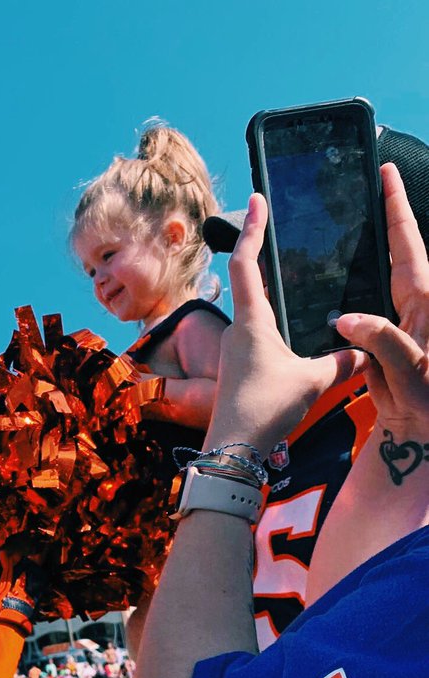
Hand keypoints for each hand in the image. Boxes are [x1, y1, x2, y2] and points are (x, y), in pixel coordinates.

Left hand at [207, 194, 366, 454]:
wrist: (232, 449)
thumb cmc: (264, 409)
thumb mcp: (311, 382)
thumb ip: (340, 363)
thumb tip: (364, 353)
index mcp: (252, 321)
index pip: (246, 263)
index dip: (252, 229)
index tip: (257, 199)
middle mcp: (239, 330)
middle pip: (248, 282)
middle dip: (263, 254)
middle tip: (279, 229)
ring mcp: (237, 350)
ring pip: (255, 311)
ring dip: (271, 292)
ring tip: (295, 276)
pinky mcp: (239, 369)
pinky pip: (258, 335)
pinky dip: (274, 322)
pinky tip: (292, 329)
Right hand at [335, 163, 428, 432]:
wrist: (423, 432)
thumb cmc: (427, 403)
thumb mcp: (410, 374)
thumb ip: (384, 343)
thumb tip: (346, 320)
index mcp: (424, 306)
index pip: (409, 247)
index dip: (397, 210)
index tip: (387, 175)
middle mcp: (412, 307)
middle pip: (396, 252)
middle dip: (384, 218)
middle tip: (367, 184)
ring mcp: (397, 322)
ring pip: (377, 279)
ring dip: (364, 254)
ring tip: (343, 225)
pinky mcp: (382, 342)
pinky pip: (362, 310)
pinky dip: (347, 293)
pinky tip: (329, 286)